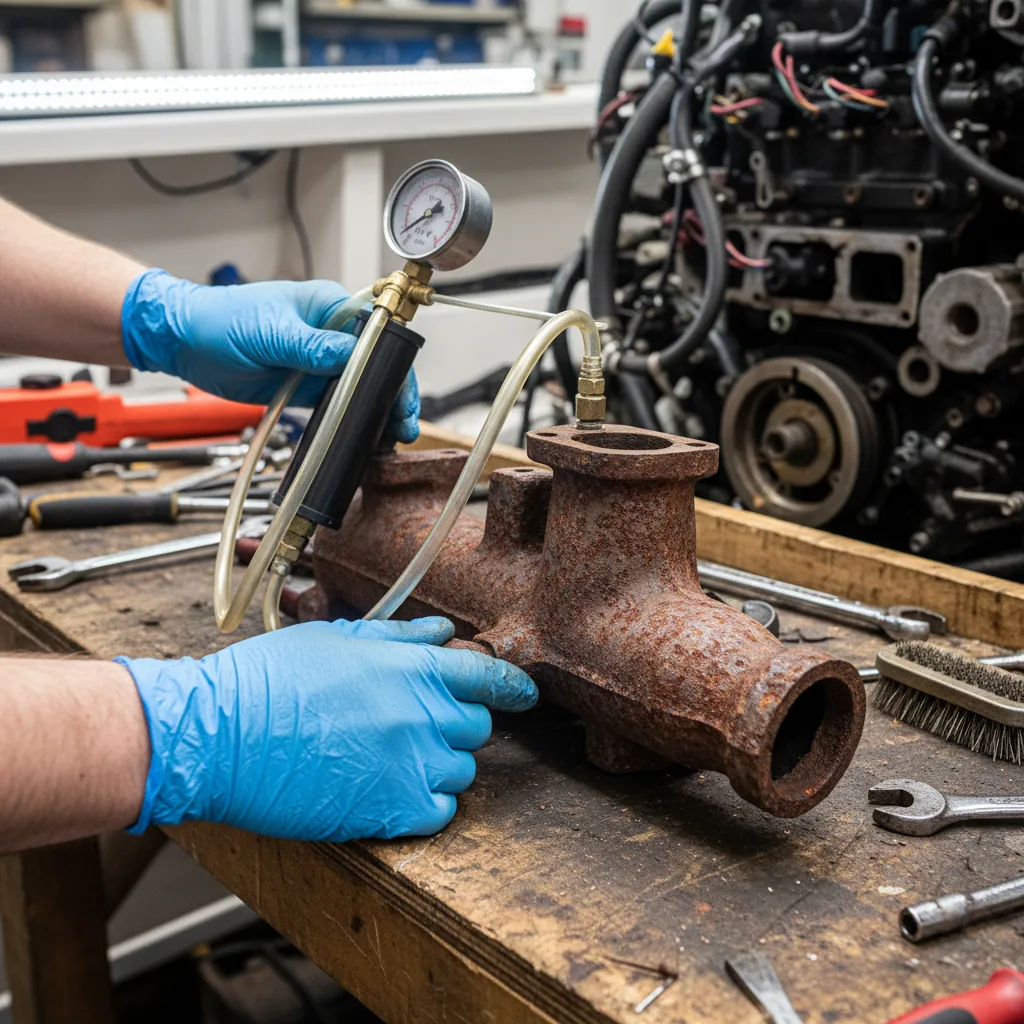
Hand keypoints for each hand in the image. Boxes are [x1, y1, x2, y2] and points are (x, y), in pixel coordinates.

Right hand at [117, 618, 536, 841]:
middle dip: (455, 724)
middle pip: (476, 725)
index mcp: (409, 667)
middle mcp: (420, 713)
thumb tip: (440, 633)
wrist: (219, 735)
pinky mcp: (390, 809)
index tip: (524, 695)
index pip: (487, 675)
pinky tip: (393, 790)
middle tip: (417, 726)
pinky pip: (440, 811)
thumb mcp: (335, 640)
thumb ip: (398, 638)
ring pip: (461, 770)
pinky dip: (427, 804)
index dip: (513, 686)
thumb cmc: (267, 682)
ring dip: (439, 764)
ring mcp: (410, 763)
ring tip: (392, 759)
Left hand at [120, 269, 419, 440]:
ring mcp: (320, 361)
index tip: (402, 390)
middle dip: (393, 392)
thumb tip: (350, 354)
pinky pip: (338, 404)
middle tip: (403, 422)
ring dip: (376, 409)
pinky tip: (365, 435)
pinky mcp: (308, 386)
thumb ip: (311, 345)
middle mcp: (331, 333)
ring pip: (362, 387)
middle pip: (377, 364)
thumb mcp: (269, 332)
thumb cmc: (220, 320)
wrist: (184, 342)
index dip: (395, 362)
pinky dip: (352, 419)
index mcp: (329, 306)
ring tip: (391, 435)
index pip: (378, 332)